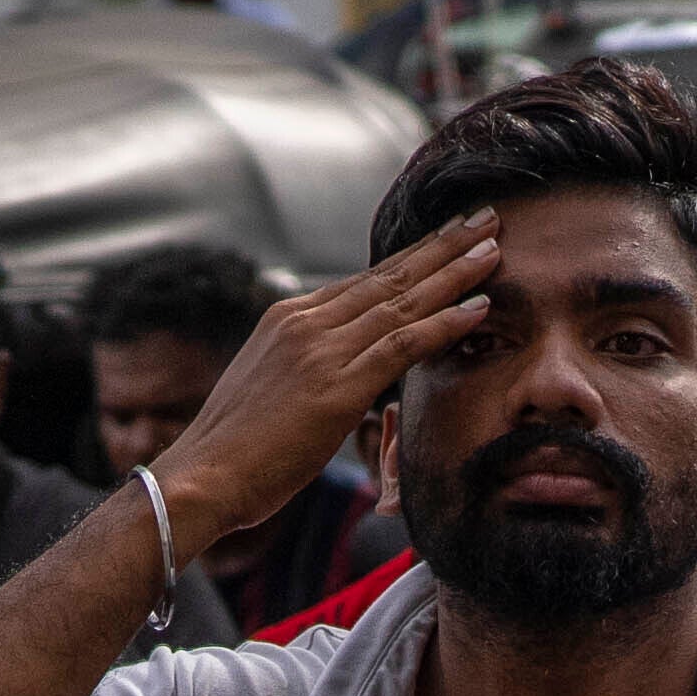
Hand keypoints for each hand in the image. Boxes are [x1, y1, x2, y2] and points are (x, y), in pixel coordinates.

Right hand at [162, 224, 509, 540]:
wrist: (202, 477)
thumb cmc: (233, 449)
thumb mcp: (266, 387)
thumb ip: (302, 366)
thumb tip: (330, 370)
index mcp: (287, 318)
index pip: (363, 280)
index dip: (412, 257)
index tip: (448, 236)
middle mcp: (305, 323)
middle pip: (389, 277)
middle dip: (442, 246)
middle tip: (485, 219)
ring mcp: (321, 352)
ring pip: (403, 302)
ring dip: (454, 273)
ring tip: (494, 248)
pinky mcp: (337, 387)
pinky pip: (403, 345)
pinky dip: (445, 324)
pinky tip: (479, 308)